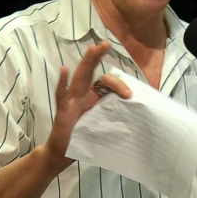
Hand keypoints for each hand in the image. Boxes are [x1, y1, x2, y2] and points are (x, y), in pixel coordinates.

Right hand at [46, 41, 131, 164]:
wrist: (61, 154)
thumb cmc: (81, 139)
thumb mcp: (102, 127)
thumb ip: (113, 119)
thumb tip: (135, 117)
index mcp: (91, 99)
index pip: (104, 83)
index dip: (117, 85)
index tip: (129, 94)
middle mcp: (81, 97)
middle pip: (89, 73)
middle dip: (97, 58)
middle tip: (105, 43)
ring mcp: (70, 103)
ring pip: (79, 79)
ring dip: (85, 63)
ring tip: (92, 49)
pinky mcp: (62, 112)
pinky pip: (62, 96)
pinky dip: (62, 83)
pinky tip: (64, 69)